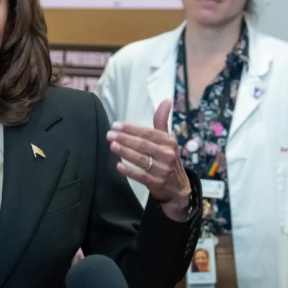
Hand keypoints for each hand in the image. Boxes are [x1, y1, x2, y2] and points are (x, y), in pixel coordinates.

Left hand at [105, 99, 190, 221]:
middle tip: (109, 134)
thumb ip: (162, 121)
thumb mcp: (167, 139)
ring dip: (126, 152)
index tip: (116, 125)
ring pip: (141, 159)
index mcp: (168, 141)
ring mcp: (162, 170)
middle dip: (125, 139)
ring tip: (112, 146)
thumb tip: (166, 100)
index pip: (148, 133)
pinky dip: (130, 171)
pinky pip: (141, 176)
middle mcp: (167, 154)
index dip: (132, 128)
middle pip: (143, 145)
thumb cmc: (167, 158)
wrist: (178, 188)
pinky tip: (119, 165)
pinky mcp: (157, 183)